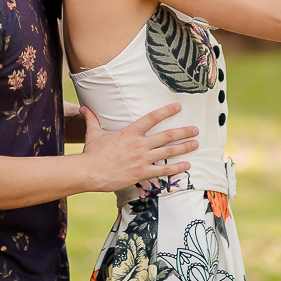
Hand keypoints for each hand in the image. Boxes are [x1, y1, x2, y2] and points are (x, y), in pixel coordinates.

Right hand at [80, 104, 197, 192]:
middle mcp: (139, 144)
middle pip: (166, 135)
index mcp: (129, 132)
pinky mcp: (141, 173)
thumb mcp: (93, 133)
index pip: (152, 118)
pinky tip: (187, 165)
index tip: (178, 107)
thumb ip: (92, 119)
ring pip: (168, 152)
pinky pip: (163, 170)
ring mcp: (142, 159)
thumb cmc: (91, 153)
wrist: (89, 172)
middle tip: (196, 129)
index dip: (166, 111)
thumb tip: (84, 108)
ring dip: (184, 148)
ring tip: (196, 144)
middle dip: (183, 131)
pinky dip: (176, 168)